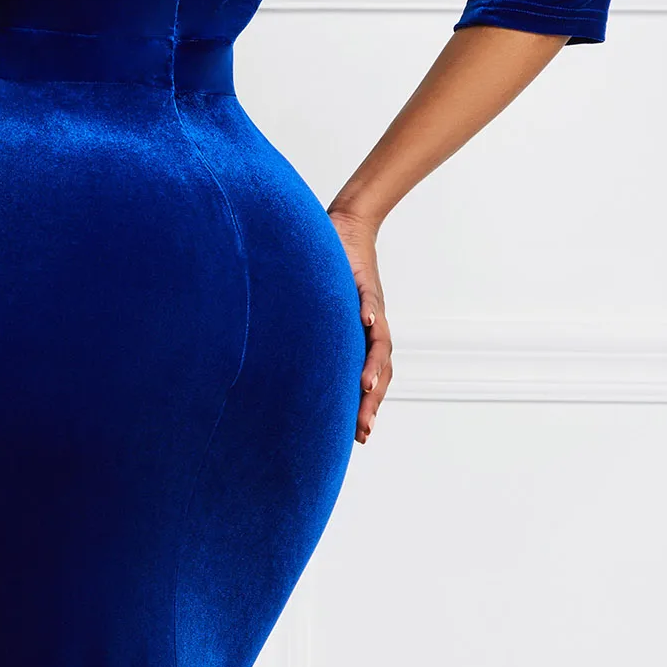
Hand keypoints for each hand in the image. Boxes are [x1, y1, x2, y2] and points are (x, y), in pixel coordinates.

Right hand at [329, 207, 393, 444]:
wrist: (346, 228)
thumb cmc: (330, 275)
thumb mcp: (324, 316)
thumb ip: (314, 341)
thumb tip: (286, 369)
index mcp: (362, 340)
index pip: (370, 380)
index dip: (367, 407)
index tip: (360, 437)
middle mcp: (371, 327)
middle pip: (380, 369)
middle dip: (372, 400)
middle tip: (365, 429)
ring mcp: (369, 305)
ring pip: (378, 340)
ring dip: (373, 365)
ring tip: (365, 387)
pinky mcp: (361, 279)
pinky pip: (366, 298)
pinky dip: (366, 311)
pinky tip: (363, 321)